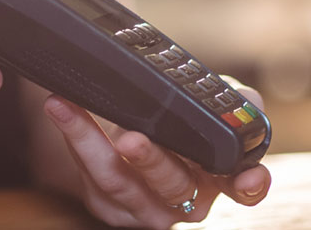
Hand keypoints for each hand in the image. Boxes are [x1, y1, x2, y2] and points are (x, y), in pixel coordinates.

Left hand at [43, 82, 271, 228]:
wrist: (142, 127)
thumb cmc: (186, 120)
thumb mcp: (215, 105)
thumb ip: (236, 102)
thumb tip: (239, 103)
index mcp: (222, 178)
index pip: (245, 188)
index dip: (249, 184)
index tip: (247, 177)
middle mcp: (189, 201)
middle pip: (172, 184)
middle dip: (149, 159)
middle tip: (130, 136)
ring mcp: (147, 208)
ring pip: (119, 181)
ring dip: (89, 141)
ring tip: (67, 107)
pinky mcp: (110, 205)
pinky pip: (89, 175)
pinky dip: (72, 137)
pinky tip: (61, 108)